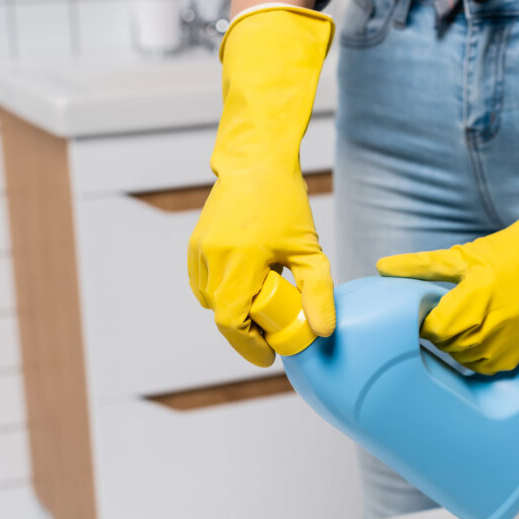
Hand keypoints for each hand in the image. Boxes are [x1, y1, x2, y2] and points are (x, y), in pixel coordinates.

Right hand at [187, 6, 335, 366]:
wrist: (254, 163)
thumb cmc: (284, 202)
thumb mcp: (308, 249)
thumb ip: (318, 292)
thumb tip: (323, 332)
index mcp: (238, 261)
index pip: (232, 321)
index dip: (249, 345)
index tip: (270, 355)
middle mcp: (211, 258)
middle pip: (222, 316)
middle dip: (246, 333)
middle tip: (273, 337)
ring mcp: (199, 252)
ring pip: (211, 302)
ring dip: (234, 313)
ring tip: (264, 309)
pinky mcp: (195, 246)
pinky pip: (204, 285)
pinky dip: (223, 295)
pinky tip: (248, 289)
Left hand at [378, 103, 518, 374]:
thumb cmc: (504, 254)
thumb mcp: (458, 256)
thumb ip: (418, 266)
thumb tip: (381, 266)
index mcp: (476, 295)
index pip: (436, 328)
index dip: (423, 325)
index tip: (420, 317)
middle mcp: (495, 321)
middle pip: (450, 346)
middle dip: (438, 337)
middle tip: (435, 324)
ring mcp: (510, 338)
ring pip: (468, 359)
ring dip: (456, 349)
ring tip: (455, 331)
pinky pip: (489, 367)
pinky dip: (477, 359)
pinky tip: (474, 343)